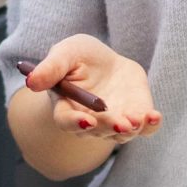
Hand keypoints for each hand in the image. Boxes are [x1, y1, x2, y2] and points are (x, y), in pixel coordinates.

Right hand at [22, 33, 161, 141]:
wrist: (105, 63)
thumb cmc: (79, 58)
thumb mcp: (65, 53)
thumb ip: (51, 67)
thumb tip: (31, 81)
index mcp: (67, 107)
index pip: (67, 122)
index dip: (75, 123)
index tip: (86, 119)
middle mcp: (91, 121)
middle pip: (97, 131)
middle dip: (108, 126)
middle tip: (119, 122)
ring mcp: (115, 122)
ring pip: (122, 133)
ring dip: (130, 128)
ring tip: (137, 120)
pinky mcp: (136, 116)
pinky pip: (145, 128)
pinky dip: (151, 125)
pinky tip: (154, 117)